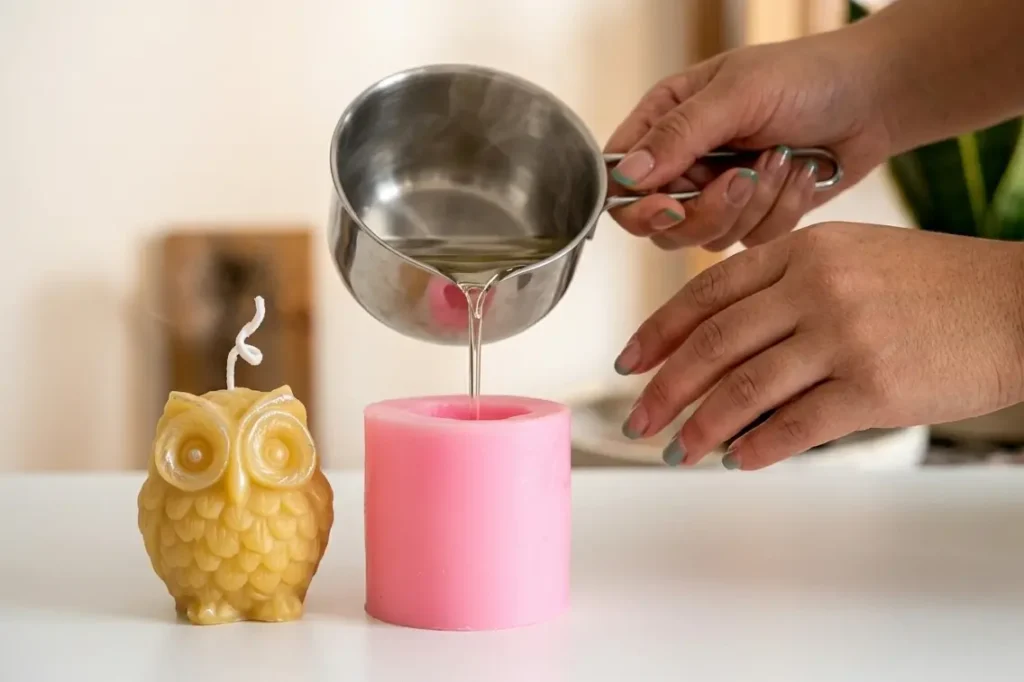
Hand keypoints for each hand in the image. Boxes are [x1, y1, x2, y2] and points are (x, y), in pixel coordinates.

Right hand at [604, 28, 889, 250]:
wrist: (875, 97)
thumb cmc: (808, 77)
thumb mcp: (738, 94)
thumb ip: (679, 135)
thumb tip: (625, 175)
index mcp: (666, 122)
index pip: (620, 182)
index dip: (638, 205)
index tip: (670, 207)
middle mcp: (685, 162)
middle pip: (661, 224)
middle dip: (706, 209)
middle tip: (741, 178)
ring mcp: (718, 193)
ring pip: (706, 237)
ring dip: (753, 204)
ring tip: (782, 158)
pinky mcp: (754, 215)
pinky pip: (749, 240)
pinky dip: (780, 211)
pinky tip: (800, 173)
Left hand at [615, 224, 1023, 469]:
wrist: (1019, 306)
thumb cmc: (935, 286)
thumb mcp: (853, 261)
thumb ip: (786, 291)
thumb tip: (720, 350)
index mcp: (803, 251)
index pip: (706, 292)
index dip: (657, 332)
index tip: (629, 363)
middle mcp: (816, 287)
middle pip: (713, 343)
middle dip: (665, 388)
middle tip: (636, 419)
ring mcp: (845, 335)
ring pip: (744, 388)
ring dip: (702, 427)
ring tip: (680, 449)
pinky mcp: (875, 386)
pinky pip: (796, 425)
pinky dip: (758, 447)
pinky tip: (738, 460)